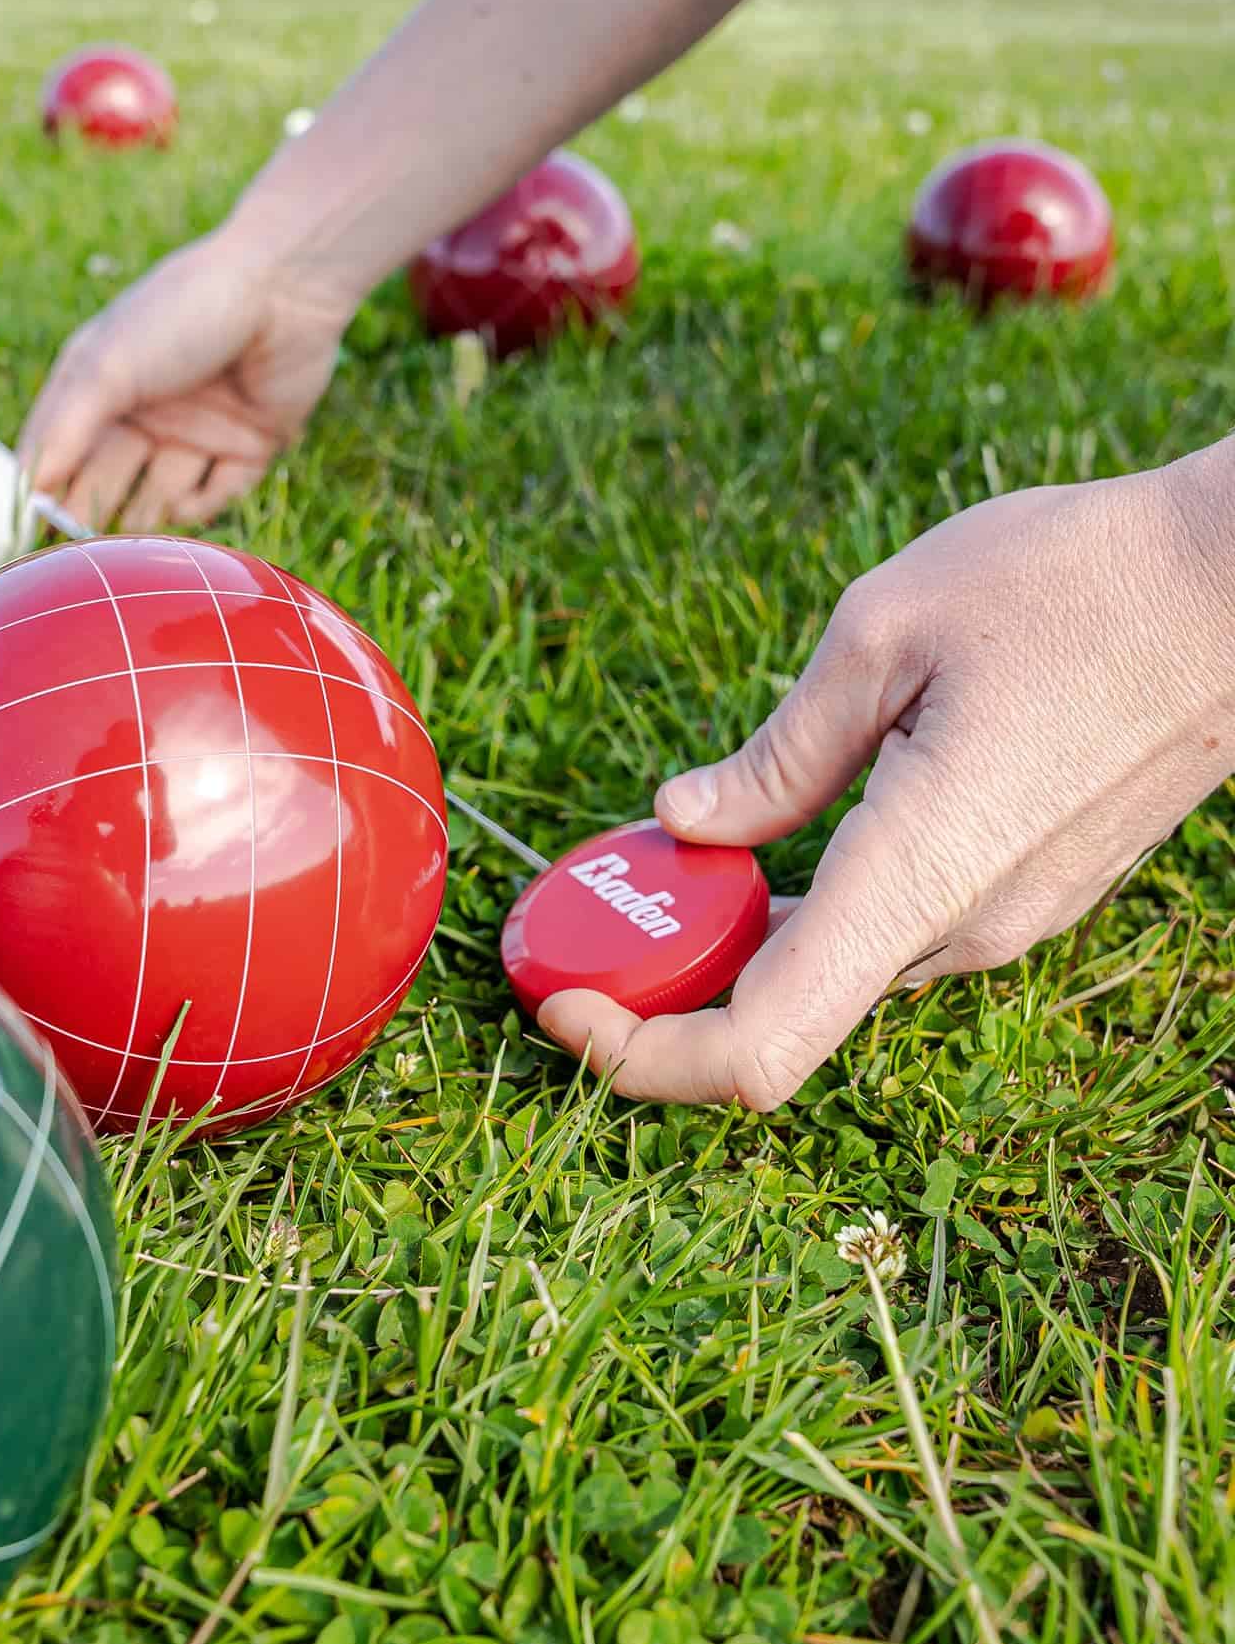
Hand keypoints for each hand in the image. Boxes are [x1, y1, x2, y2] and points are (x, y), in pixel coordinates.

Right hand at [17, 224, 354, 531]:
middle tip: (77, 550)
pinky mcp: (247, 449)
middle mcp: (148, 412)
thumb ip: (66, 427)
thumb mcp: (109, 364)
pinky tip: (186, 500)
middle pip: (107, 480)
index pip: (60, 449)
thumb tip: (26, 487)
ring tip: (129, 542)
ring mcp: (198, 432)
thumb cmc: (183, 310)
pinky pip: (215, 496)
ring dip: (143, 519)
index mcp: (104, 384)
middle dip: (90, 512)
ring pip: (158, 497)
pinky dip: (199, 506)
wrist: (284, 287)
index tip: (27, 528)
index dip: (42, 487)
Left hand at [539, 446, 1234, 1109]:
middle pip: (776, 1017)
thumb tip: (683, 822)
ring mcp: (1003, 918)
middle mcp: (962, 928)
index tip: (566, 1004)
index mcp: (917, 874)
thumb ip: (776, 755)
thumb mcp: (883, 636)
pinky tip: (761, 845)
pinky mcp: (1022, 890)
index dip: (641, 1058)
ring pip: (829, 972)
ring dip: (730, 944)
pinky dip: (799, 914)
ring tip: (662, 866)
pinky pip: (882, 933)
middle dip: (663, 987)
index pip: (759, 1047)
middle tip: (588, 915)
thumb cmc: (1078, 585)